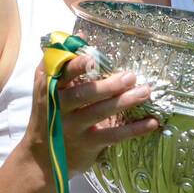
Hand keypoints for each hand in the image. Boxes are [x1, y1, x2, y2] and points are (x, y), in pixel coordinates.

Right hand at [18, 53, 159, 179]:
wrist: (41, 159)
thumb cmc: (50, 114)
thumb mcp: (45, 88)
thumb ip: (60, 62)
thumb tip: (82, 34)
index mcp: (49, 90)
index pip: (61, 75)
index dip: (75, 66)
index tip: (91, 57)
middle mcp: (59, 108)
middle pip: (83, 94)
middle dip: (107, 85)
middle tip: (130, 76)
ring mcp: (73, 128)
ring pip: (100, 113)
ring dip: (125, 102)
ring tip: (145, 92)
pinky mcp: (88, 144)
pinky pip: (114, 136)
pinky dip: (134, 129)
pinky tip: (152, 123)